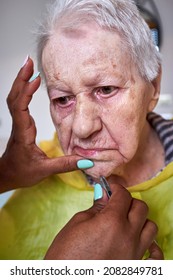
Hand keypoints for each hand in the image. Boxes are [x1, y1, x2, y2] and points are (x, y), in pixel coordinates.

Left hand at [0, 57, 81, 192]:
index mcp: (23, 134)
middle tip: (29, 62)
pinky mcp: (21, 123)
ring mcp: (19, 123)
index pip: (20, 108)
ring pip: (14, 98)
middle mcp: (19, 125)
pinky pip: (19, 103)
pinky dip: (23, 90)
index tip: (35, 80)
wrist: (7, 174)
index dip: (26, 92)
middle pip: (14, 97)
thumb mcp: (45, 170)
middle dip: (21, 78)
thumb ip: (66, 164)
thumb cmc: (22, 172)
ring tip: (29, 66)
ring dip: (20, 81)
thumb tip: (87, 161)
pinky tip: (30, 83)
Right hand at [45, 180, 163, 259]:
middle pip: (141, 207)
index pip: (123, 195)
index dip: (116, 188)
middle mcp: (128, 236)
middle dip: (128, 200)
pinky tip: (140, 241)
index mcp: (112, 221)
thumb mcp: (77, 223)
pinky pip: (156, 256)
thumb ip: (96, 207)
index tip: (110, 188)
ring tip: (126, 221)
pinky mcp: (135, 267)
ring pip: (150, 227)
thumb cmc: (66, 254)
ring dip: (140, 219)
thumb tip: (105, 194)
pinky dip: (152, 246)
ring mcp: (134, 253)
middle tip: (115, 202)